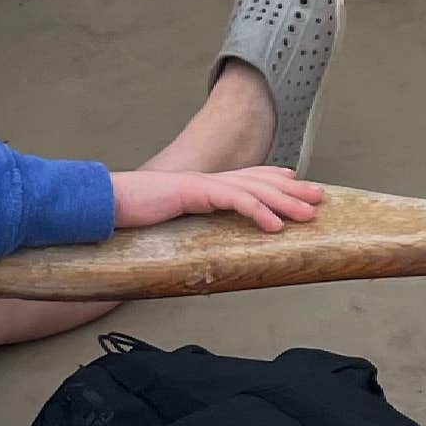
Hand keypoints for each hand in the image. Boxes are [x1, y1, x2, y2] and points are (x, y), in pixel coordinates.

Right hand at [109, 165, 325, 234]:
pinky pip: (233, 201)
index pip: (246, 177)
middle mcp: (206, 180)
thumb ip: (187, 226)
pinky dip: (258, 211)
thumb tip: (198, 249)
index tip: (297, 179)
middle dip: (292, 189)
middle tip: (320, 198)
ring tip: (309, 214)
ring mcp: (201, 183)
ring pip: (253, 189)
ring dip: (285, 202)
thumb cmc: (132, 217)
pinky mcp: (194, 192)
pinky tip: (275, 226)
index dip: (273, 177)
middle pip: (258, 180)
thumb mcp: (169, 224)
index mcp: (202, 185)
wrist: (105, 204)